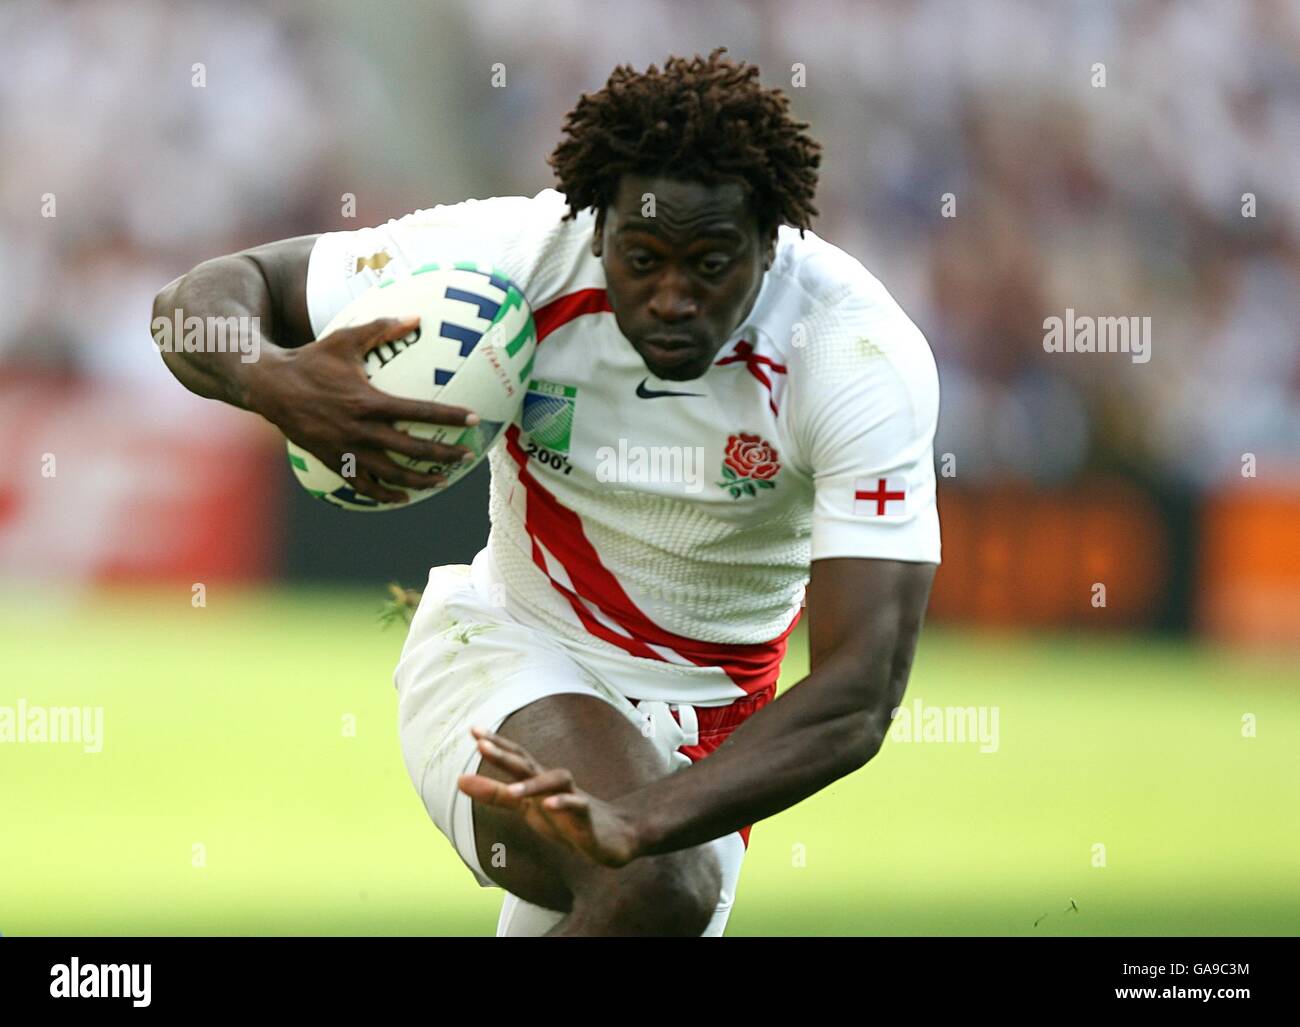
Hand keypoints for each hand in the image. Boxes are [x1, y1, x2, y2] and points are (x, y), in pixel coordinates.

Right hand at [248, 316, 478, 503]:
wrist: (270, 387)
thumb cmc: (311, 359)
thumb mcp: (345, 339)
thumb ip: (381, 328)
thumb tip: (416, 316)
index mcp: (368, 401)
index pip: (418, 412)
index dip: (448, 416)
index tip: (473, 419)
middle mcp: (360, 430)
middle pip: (411, 449)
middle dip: (443, 455)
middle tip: (468, 455)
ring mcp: (346, 449)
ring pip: (391, 474)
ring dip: (420, 480)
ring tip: (442, 481)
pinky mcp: (333, 461)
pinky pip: (363, 485)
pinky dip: (384, 494)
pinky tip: (402, 496)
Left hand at [458, 726, 641, 868]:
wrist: (610, 839)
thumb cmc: (563, 818)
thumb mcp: (524, 807)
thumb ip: (494, 794)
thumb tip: (458, 780)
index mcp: (537, 780)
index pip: (516, 756)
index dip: (496, 743)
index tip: (473, 729)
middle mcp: (553, 783)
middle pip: (528, 763)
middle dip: (505, 754)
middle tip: (480, 743)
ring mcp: (572, 797)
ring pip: (555, 780)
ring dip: (533, 783)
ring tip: (513, 790)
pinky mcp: (586, 817)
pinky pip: (576, 805)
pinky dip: (563, 803)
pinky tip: (548, 805)